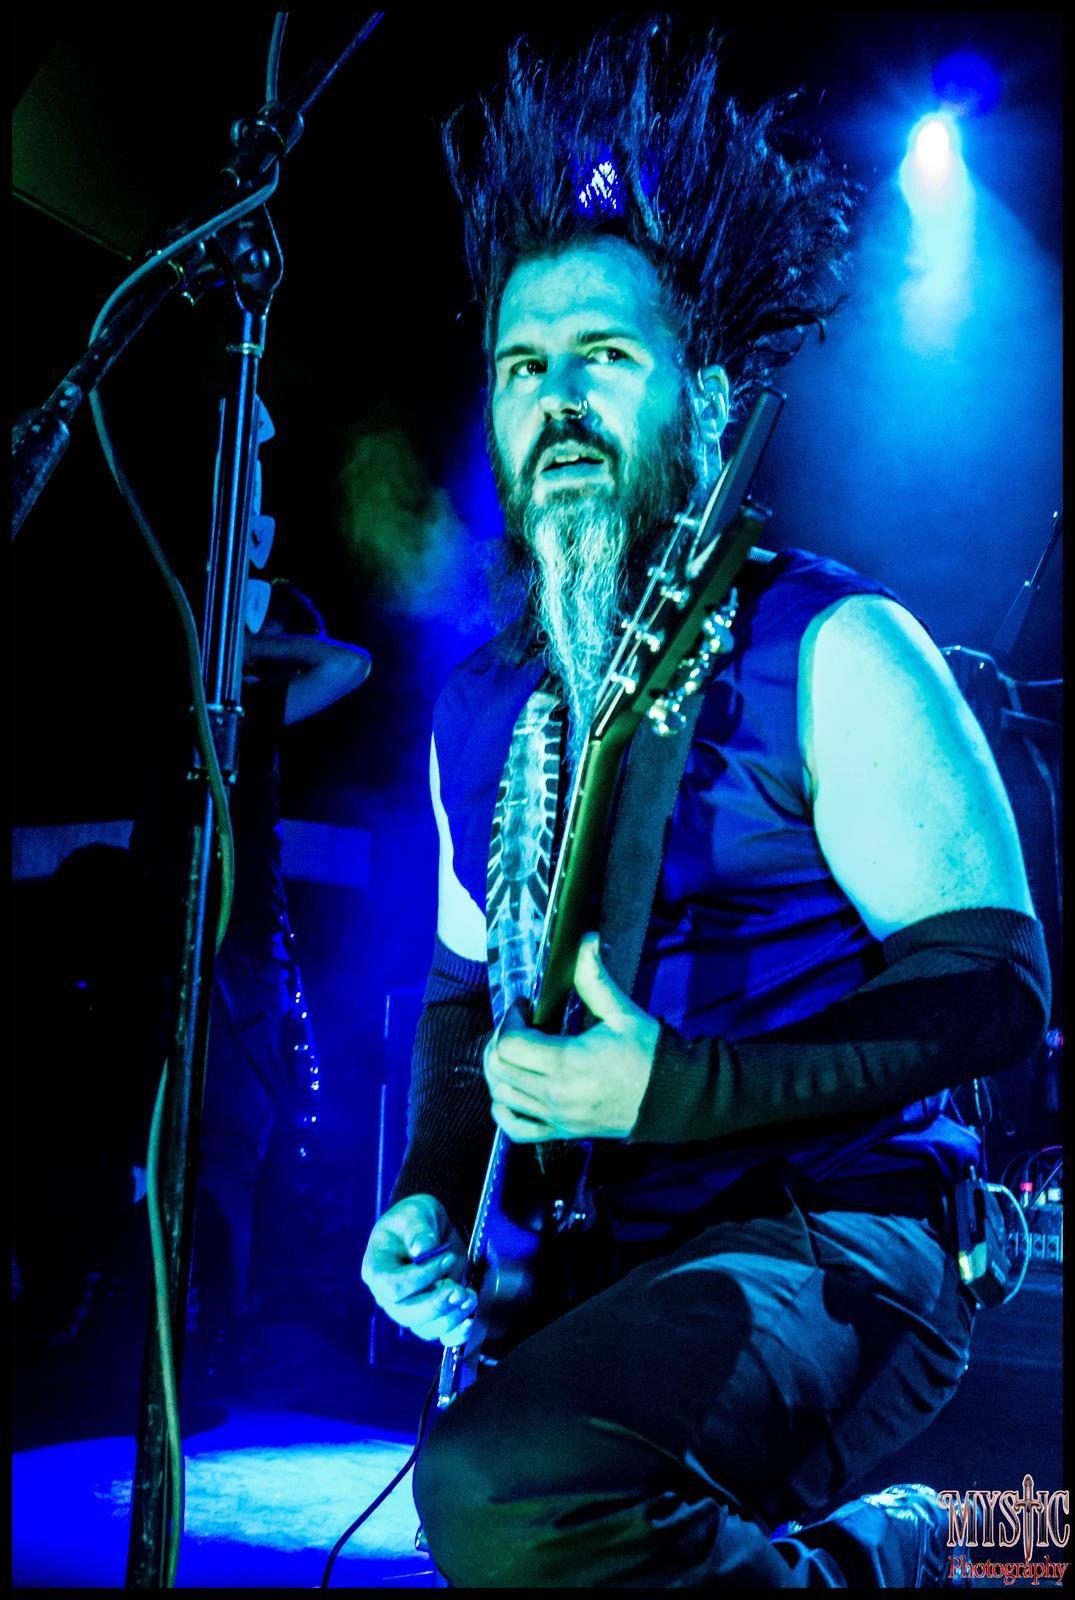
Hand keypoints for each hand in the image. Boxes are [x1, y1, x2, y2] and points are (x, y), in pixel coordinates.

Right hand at [360, 1194, 475, 1346]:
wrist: (432, 1227)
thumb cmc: (415, 1219)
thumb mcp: (414, 1214)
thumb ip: (417, 1229)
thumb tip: (423, 1249)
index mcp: (377, 1270)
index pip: (393, 1286)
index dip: (421, 1278)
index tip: (446, 1258)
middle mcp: (389, 1296)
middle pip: (407, 1314)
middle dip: (436, 1305)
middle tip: (460, 1290)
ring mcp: (409, 1309)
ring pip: (425, 1328)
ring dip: (450, 1317)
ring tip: (470, 1297)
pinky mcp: (431, 1315)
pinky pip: (440, 1335)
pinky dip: (456, 1334)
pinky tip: (470, 1322)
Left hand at [483, 934, 657, 1141]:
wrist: (670, 1097)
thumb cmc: (647, 1053)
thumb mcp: (621, 1011)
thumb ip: (594, 977)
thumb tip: (584, 939)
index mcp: (569, 1062)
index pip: (510, 1044)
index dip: (509, 1019)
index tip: (524, 1007)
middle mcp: (556, 1094)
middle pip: (499, 1068)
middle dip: (498, 1041)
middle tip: (516, 1026)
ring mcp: (557, 1118)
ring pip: (500, 1096)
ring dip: (498, 1070)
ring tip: (515, 1052)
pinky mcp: (561, 1132)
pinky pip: (515, 1129)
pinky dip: (503, 1110)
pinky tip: (511, 1090)